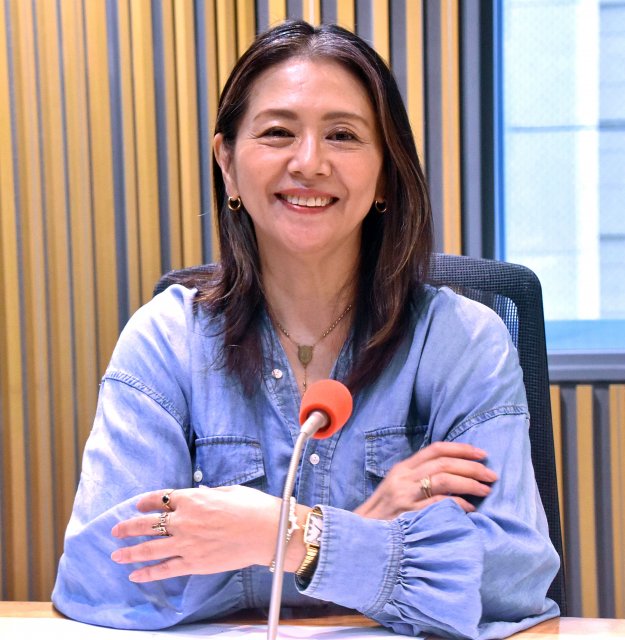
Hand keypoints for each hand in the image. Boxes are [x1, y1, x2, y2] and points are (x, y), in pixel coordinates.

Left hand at [110, 485, 281, 581]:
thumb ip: (207, 496)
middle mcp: (184, 520)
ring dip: (130, 552)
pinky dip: (149, 573)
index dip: (146, 502)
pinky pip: (165, 569)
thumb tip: (199, 498)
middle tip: (115, 531)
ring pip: (150, 548)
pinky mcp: (194, 563)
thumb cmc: (252, 506)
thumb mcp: (227, 491)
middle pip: (148, 524)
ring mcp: (187, 543)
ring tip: (116, 555)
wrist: (266, 531)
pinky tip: (136, 576)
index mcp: (192, 499)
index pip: (160, 499)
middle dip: (128, 527)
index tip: (137, 505)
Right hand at [354, 442, 497, 519]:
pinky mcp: (409, 515)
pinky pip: (439, 504)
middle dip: (472, 467)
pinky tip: (470, 509)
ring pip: (443, 479)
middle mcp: (403, 478)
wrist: (361, 535)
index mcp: (402, 469)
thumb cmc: (384, 515)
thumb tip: (453, 475)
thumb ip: (419, 479)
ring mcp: (405, 496)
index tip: (482, 454)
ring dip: (469, 483)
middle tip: (491, 475)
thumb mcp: (397, 489)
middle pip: (443, 463)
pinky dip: (458, 504)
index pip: (435, 449)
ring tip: (485, 490)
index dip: (461, 449)